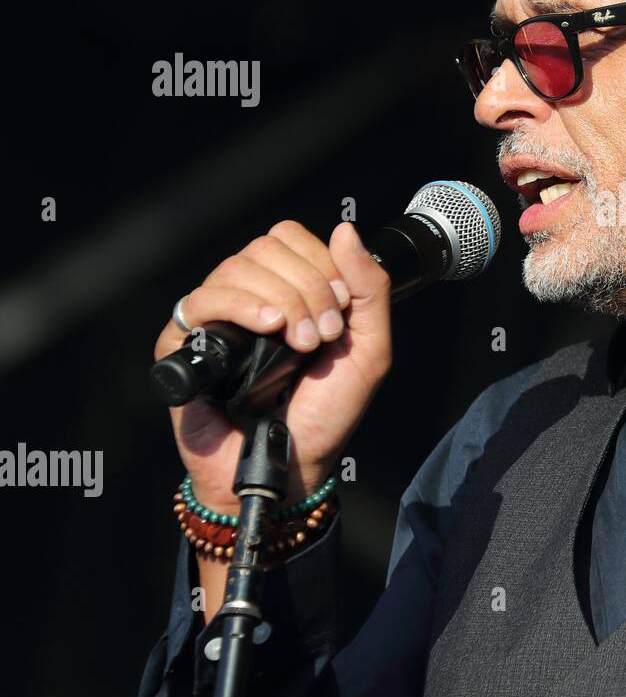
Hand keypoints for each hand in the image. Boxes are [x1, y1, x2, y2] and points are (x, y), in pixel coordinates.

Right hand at [154, 220, 390, 512]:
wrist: (290, 466)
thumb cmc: (326, 415)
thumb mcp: (369, 350)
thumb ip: (369, 288)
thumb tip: (345, 229)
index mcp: (289, 291)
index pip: (291, 238)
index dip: (321, 265)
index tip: (341, 312)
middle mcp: (251, 297)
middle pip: (266, 247)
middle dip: (307, 288)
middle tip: (321, 336)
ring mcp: (217, 318)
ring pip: (238, 267)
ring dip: (282, 301)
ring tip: (299, 344)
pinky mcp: (185, 343)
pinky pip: (201, 299)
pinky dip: (241, 305)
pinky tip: (267, 329)